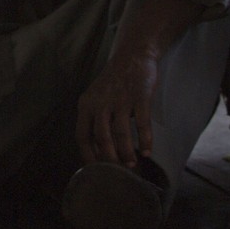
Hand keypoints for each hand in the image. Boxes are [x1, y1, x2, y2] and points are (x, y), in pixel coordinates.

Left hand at [76, 49, 158, 166]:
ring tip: (132, 164)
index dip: (88, 156)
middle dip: (110, 159)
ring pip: (120, 133)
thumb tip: (98, 151)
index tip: (96, 172)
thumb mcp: (96, 99)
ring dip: (126, 152)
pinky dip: (145, 140)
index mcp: (86, 105)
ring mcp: (120, 99)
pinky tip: (147, 151)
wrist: (132, 56)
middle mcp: (100, 103)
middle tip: (118, 172)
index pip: (82, 136)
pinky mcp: (139, 96)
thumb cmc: (114, 83)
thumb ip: (94, 120)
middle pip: (101, 137)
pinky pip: (142, 123)